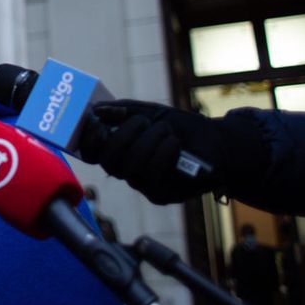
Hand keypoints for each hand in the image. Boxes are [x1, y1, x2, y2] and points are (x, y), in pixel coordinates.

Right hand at [79, 100, 219, 203]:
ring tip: (166, 129)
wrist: (216, 144)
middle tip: (142, 121)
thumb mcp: (150, 112)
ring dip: (150, 139)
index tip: (96, 120)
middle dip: (123, 136)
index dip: (88, 139)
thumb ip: (123, 110)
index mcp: (119, 151)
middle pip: (108, 161)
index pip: (91, 153)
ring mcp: (142, 185)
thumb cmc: (180, 128)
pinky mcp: (161, 195)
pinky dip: (163, 151)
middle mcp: (126, 171)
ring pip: (131, 166)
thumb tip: (96, 109)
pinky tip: (175, 142)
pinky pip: (153, 174)